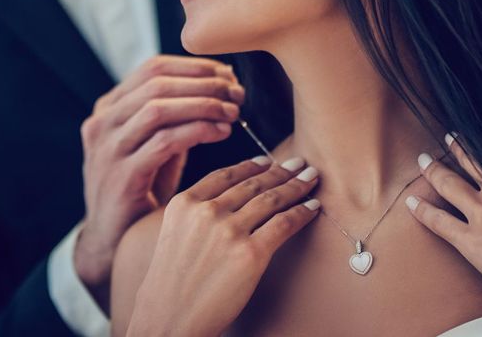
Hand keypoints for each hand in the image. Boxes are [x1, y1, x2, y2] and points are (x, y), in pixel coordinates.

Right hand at [75, 56, 244, 305]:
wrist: (114, 240)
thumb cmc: (142, 187)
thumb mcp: (154, 143)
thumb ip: (176, 115)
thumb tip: (221, 85)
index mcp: (109, 108)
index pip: (153, 68)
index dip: (195, 66)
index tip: (228, 75)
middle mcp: (103, 123)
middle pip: (157, 83)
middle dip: (203, 84)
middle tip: (237, 93)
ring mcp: (108, 149)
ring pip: (159, 109)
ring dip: (203, 105)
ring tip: (233, 112)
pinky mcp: (122, 176)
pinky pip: (164, 142)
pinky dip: (197, 131)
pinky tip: (221, 133)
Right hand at [127, 156, 319, 336]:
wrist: (169, 319)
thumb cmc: (170, 286)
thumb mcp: (171, 234)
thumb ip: (195, 214)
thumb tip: (225, 201)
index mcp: (184, 203)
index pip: (225, 175)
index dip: (251, 166)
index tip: (268, 161)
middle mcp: (206, 211)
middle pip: (252, 184)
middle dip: (280, 172)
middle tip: (299, 164)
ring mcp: (229, 231)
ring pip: (272, 199)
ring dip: (296, 186)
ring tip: (311, 179)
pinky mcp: (251, 254)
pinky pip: (284, 224)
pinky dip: (302, 212)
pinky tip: (312, 207)